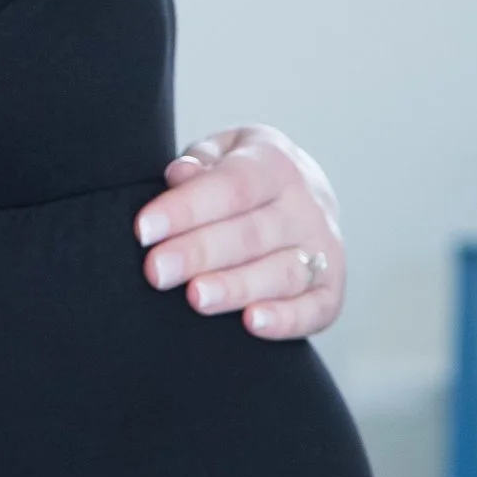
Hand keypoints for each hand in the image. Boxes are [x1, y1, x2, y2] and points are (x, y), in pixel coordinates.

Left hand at [135, 123, 344, 341]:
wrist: (303, 196)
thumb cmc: (243, 177)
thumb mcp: (222, 152)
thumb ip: (200, 162)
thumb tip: (180, 175)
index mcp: (275, 164)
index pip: (231, 186)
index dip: (186, 209)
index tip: (143, 230)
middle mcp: (306, 206)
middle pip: (252, 232)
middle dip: (200, 252)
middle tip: (156, 270)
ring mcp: (324, 249)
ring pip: (282, 272)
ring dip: (237, 287)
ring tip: (196, 297)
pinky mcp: (332, 289)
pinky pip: (315, 309)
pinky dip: (287, 319)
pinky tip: (252, 323)